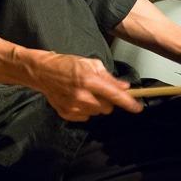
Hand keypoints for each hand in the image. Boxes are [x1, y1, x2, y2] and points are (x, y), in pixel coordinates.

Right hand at [26, 51, 142, 121]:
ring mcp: (74, 107)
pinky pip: (86, 117)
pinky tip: (77, 98)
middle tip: (99, 89)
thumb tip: (124, 86)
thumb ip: (108, 76)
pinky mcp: (67, 114)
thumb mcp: (89, 63)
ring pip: (97, 113)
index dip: (128, 102)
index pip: (114, 95)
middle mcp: (82, 96)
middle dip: (108, 100)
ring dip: (96, 104)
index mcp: (88, 80)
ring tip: (86, 92)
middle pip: (108, 107)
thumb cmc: (66, 64)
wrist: (42, 72)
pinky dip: (86, 109)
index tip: (138, 108)